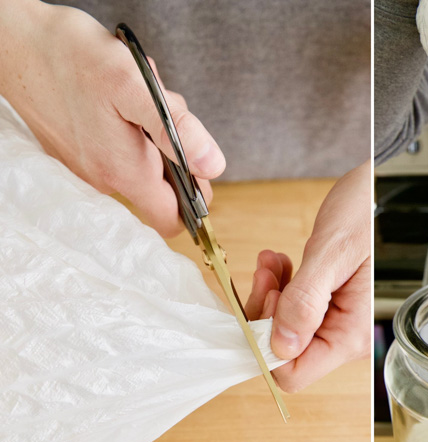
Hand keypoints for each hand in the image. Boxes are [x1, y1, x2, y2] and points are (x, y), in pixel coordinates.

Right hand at [0, 1, 224, 236]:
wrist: (14, 41)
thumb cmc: (73, 57)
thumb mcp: (136, 86)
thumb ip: (177, 129)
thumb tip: (213, 166)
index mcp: (125, 172)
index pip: (173, 219)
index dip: (193, 200)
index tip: (195, 164)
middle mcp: (105, 180)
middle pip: (161, 188)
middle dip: (173, 154)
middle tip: (159, 110)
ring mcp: (86, 168)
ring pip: (141, 164)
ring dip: (151, 133)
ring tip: (133, 95)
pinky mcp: (75, 153)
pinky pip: (117, 149)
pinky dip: (128, 126)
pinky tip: (114, 96)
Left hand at [244, 161, 370, 392]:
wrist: (380, 189)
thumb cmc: (366, 212)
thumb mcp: (332, 252)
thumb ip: (307, 300)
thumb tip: (282, 345)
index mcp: (352, 333)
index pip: (295, 372)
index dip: (267, 344)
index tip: (266, 301)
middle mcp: (345, 336)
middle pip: (285, 352)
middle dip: (266, 314)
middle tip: (267, 274)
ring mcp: (336, 322)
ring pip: (283, 331)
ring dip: (271, 296)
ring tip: (273, 263)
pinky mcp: (327, 306)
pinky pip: (292, 312)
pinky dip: (280, 287)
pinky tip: (282, 263)